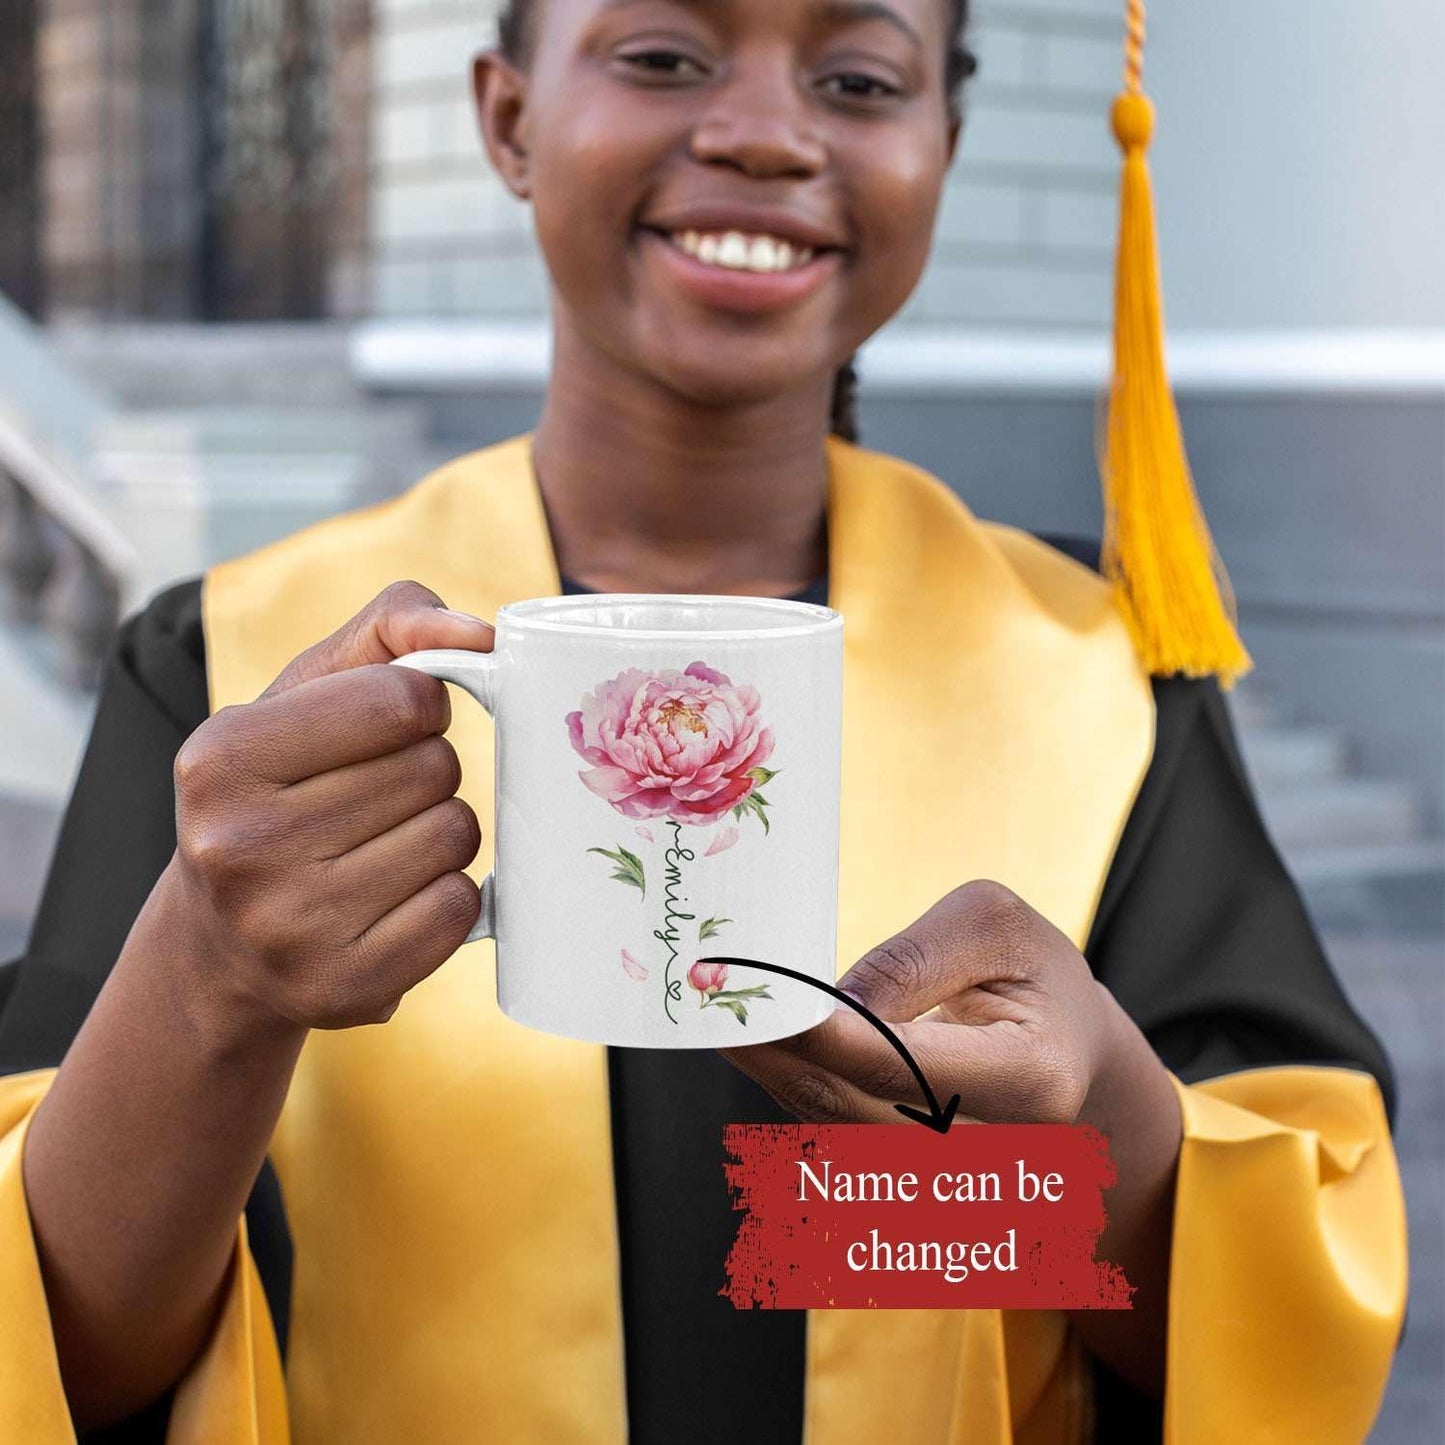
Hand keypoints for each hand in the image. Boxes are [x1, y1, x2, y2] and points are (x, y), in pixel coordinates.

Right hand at [158, 580, 495, 1036]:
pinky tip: (397, 896)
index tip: (391, 723)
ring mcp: (288, 929)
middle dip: (428, 769)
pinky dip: (447, 894)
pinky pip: (460, 909)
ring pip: (455, 837)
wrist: (221, 945)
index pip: (401, 698)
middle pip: (434, 770)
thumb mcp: (306, 692)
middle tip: (380, 794)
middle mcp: (239, 846)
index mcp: (220, 757)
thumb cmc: (280, 789)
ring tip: (385, 843)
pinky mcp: (343, 989)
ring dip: (442, 829)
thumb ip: (392, 627)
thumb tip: (479, 635)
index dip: (419, 704)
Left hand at [721, 879, 1182, 1397]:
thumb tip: (835, 1001)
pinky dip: (786, 1086)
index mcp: (1033, 1080)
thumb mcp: (996, 925)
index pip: (911, 1069)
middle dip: (775, 1055)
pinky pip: (833, 1134)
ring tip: (711, 1013)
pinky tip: (748, 1041)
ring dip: (768, 1073)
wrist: (1071, 1051)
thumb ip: (917, 957)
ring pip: (834, 1132)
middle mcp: (994, 1149)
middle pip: (858, 1111)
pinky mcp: (911, 1176)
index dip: (830, 1038)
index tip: (763, 1002)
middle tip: (706, 1002)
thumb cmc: (1033, 973)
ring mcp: (952, 1177)